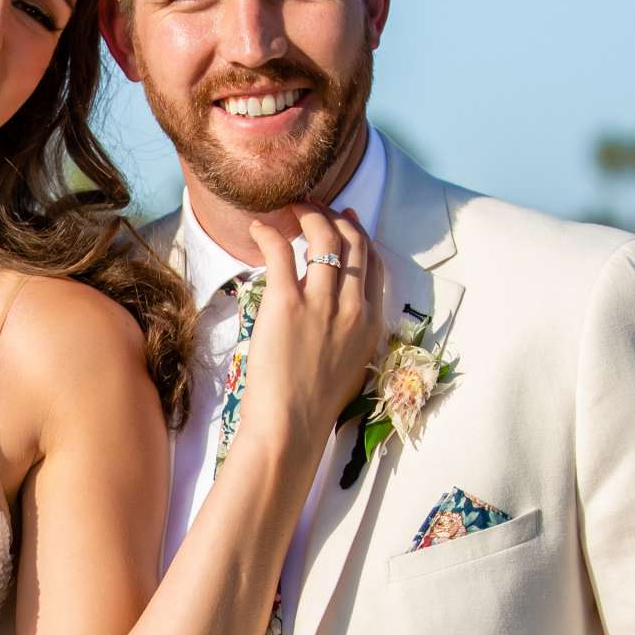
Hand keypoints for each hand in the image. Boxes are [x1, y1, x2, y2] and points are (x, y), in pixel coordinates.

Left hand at [238, 207, 382, 463]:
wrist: (291, 427)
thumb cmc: (312, 406)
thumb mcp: (348, 367)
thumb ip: (350, 336)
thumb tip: (337, 318)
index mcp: (370, 323)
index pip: (373, 264)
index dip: (360, 235)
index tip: (346, 220)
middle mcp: (351, 307)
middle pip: (353, 243)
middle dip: (335, 217)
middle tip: (314, 207)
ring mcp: (321, 303)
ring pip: (323, 238)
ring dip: (308, 215)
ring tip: (291, 209)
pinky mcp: (287, 303)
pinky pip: (282, 252)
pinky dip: (271, 234)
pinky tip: (260, 228)